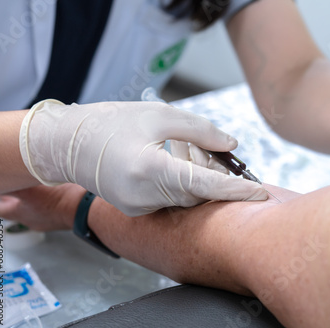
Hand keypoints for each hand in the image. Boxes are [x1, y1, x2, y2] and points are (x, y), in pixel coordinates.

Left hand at [0, 184, 84, 230]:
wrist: (83, 207)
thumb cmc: (58, 199)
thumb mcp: (27, 189)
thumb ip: (9, 186)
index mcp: (20, 212)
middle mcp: (32, 218)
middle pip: (15, 210)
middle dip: (8, 202)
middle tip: (3, 197)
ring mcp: (48, 218)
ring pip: (32, 208)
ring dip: (29, 201)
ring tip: (29, 191)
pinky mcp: (62, 214)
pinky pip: (49, 207)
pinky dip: (46, 200)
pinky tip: (52, 193)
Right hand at [20, 100, 266, 215]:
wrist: (68, 143)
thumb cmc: (113, 122)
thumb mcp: (160, 114)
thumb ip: (200, 130)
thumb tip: (232, 145)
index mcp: (150, 168)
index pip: (204, 184)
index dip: (235, 190)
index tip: (260, 193)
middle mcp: (143, 195)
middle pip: (198, 193)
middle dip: (216, 178)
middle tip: (220, 158)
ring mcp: (138, 207)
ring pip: (186, 198)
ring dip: (198, 181)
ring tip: (188, 153)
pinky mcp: (135, 210)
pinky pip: (170, 201)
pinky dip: (182, 186)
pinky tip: (175, 165)